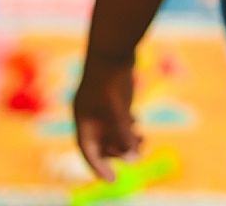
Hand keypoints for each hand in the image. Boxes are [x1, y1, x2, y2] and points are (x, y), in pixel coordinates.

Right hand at [73, 54, 142, 181]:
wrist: (115, 46)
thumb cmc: (111, 76)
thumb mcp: (118, 109)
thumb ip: (124, 134)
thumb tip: (133, 159)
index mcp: (83, 119)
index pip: (88, 151)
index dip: (99, 167)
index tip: (113, 180)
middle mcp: (90, 116)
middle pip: (102, 144)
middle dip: (119, 150)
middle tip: (139, 149)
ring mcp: (101, 108)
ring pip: (113, 133)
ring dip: (126, 139)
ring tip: (143, 138)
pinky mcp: (113, 99)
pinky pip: (119, 121)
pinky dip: (128, 126)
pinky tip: (138, 121)